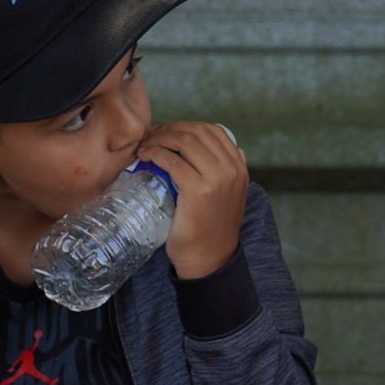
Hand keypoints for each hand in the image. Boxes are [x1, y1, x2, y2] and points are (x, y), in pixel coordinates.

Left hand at [139, 121, 248, 280]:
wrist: (209, 258)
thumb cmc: (212, 228)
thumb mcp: (231, 195)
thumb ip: (232, 172)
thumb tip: (235, 150)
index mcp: (239, 168)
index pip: (213, 131)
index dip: (185, 126)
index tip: (165, 132)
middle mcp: (232, 170)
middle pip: (197, 132)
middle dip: (169, 129)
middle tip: (149, 136)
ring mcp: (217, 179)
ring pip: (185, 142)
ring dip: (159, 138)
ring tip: (145, 145)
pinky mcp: (198, 190)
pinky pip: (172, 161)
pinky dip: (155, 154)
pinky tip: (145, 157)